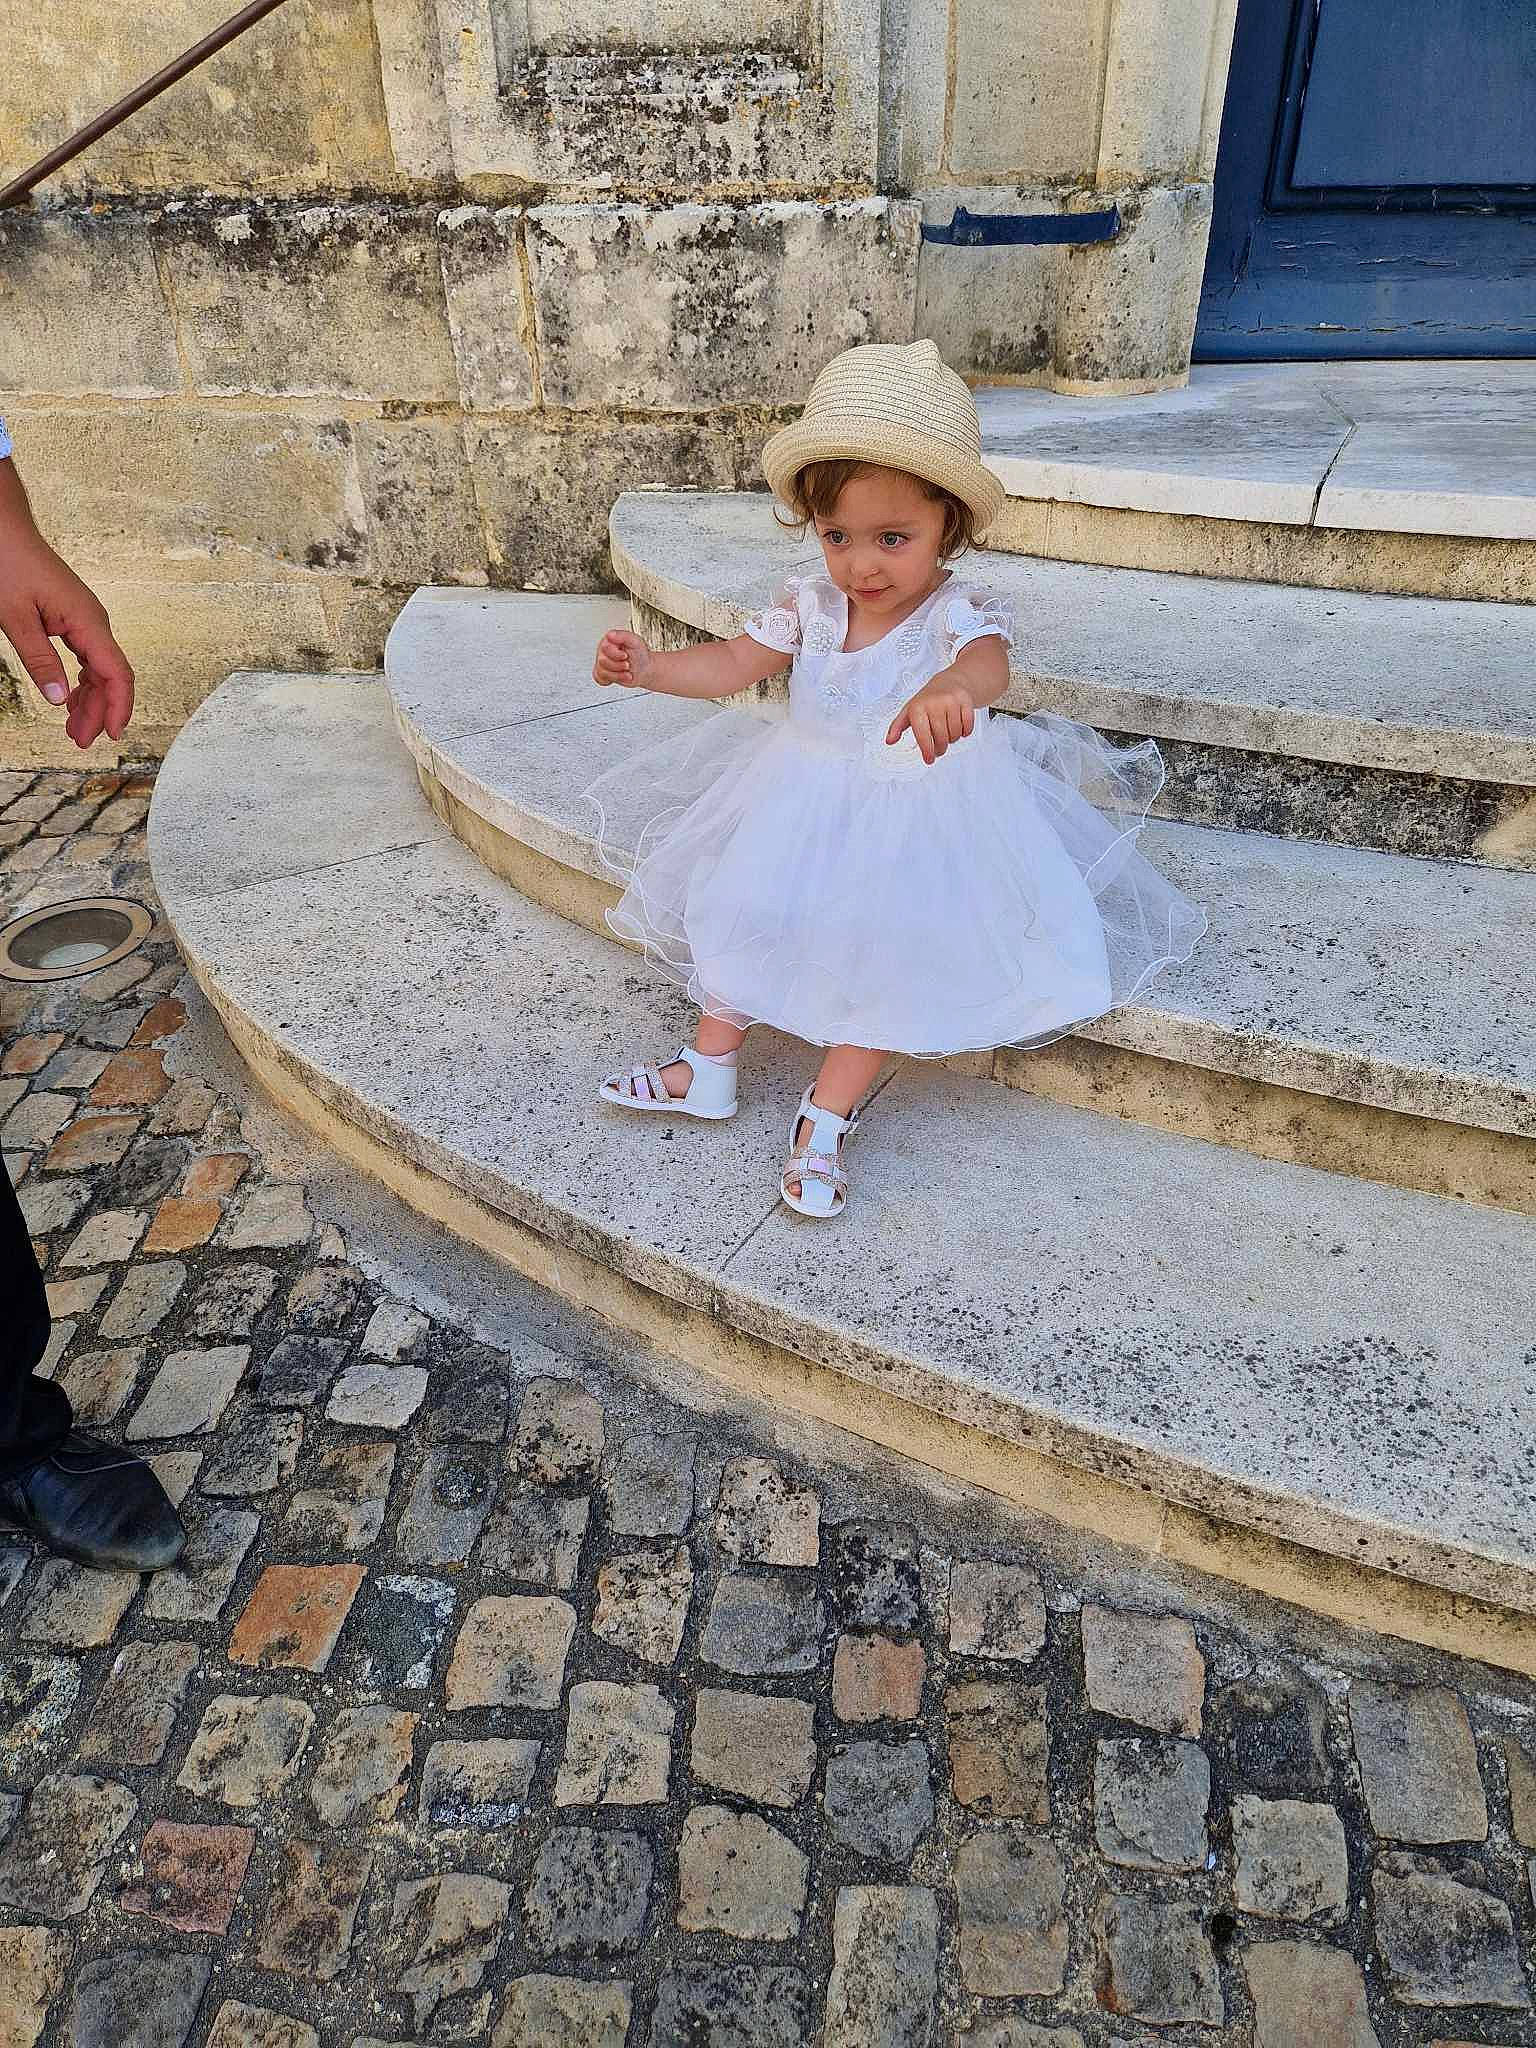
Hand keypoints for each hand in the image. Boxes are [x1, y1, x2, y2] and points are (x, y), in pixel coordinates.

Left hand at [0, 467, 133, 749]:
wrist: (4, 529)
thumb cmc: (8, 563)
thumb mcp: (16, 618)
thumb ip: (39, 660)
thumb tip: (58, 699)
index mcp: (87, 621)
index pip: (116, 673)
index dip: (119, 707)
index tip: (113, 734)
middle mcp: (94, 620)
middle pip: (110, 676)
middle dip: (99, 712)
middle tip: (80, 740)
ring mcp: (85, 619)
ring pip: (99, 669)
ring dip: (90, 700)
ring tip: (75, 728)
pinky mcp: (73, 617)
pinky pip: (87, 657)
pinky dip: (82, 682)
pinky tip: (71, 698)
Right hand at [593, 629, 653, 688]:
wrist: (645, 669)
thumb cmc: (640, 655)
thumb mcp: (635, 642)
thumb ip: (623, 636)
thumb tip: (610, 635)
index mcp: (610, 641)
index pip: (605, 648)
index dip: (616, 654)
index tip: (625, 655)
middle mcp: (604, 651)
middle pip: (602, 661)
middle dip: (618, 665)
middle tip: (627, 665)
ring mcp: (603, 663)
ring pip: (602, 672)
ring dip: (618, 675)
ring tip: (628, 673)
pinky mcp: (604, 674)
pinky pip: (600, 679)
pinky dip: (612, 679)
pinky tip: (621, 676)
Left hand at [887, 670, 974, 764]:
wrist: (949, 682)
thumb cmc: (927, 701)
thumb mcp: (909, 711)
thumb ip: (897, 727)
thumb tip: (889, 741)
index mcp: (918, 707)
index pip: (923, 735)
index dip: (927, 750)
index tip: (929, 760)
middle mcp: (934, 703)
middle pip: (941, 738)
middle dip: (940, 748)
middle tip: (939, 748)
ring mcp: (951, 701)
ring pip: (955, 734)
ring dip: (952, 739)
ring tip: (947, 733)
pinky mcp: (965, 700)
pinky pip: (968, 726)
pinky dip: (965, 732)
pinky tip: (959, 727)